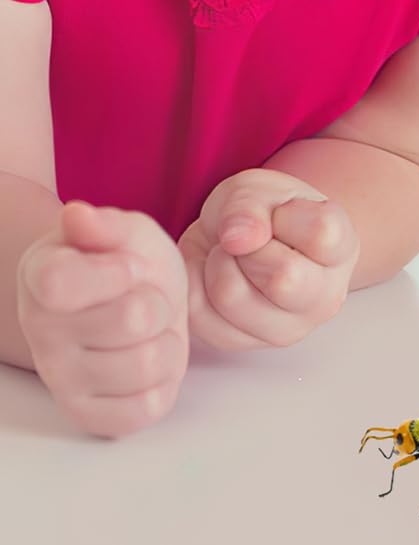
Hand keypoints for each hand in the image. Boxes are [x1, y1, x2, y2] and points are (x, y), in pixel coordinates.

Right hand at [17, 202, 188, 437]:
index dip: (117, 272)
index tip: (131, 267)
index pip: (61, 283)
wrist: (135, 300)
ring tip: (150, 329)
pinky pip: (148, 407)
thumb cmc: (127, 261)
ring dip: (166, 341)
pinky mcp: (91, 415)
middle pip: (132, 320)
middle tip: (145, 298)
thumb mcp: (126, 231)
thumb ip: (105, 225)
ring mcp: (62, 378)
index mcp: (41, 276)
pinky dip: (166, 380)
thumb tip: (77, 215)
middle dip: (157, 302)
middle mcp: (41, 332)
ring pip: (147, 364)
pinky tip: (149, 357)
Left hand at [178, 169, 358, 350]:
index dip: (287, 215)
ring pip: (231, 296)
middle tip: (250, 239)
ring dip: (217, 262)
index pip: (321, 234)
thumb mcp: (258, 189)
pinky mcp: (242, 343)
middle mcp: (325, 297)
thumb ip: (250, 206)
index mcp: (342, 249)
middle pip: (283, 278)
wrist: (242, 240)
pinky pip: (199, 313)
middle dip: (250, 246)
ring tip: (230, 254)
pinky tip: (213, 271)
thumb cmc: (264, 213)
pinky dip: (194, 280)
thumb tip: (239, 239)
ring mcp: (288, 328)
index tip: (280, 214)